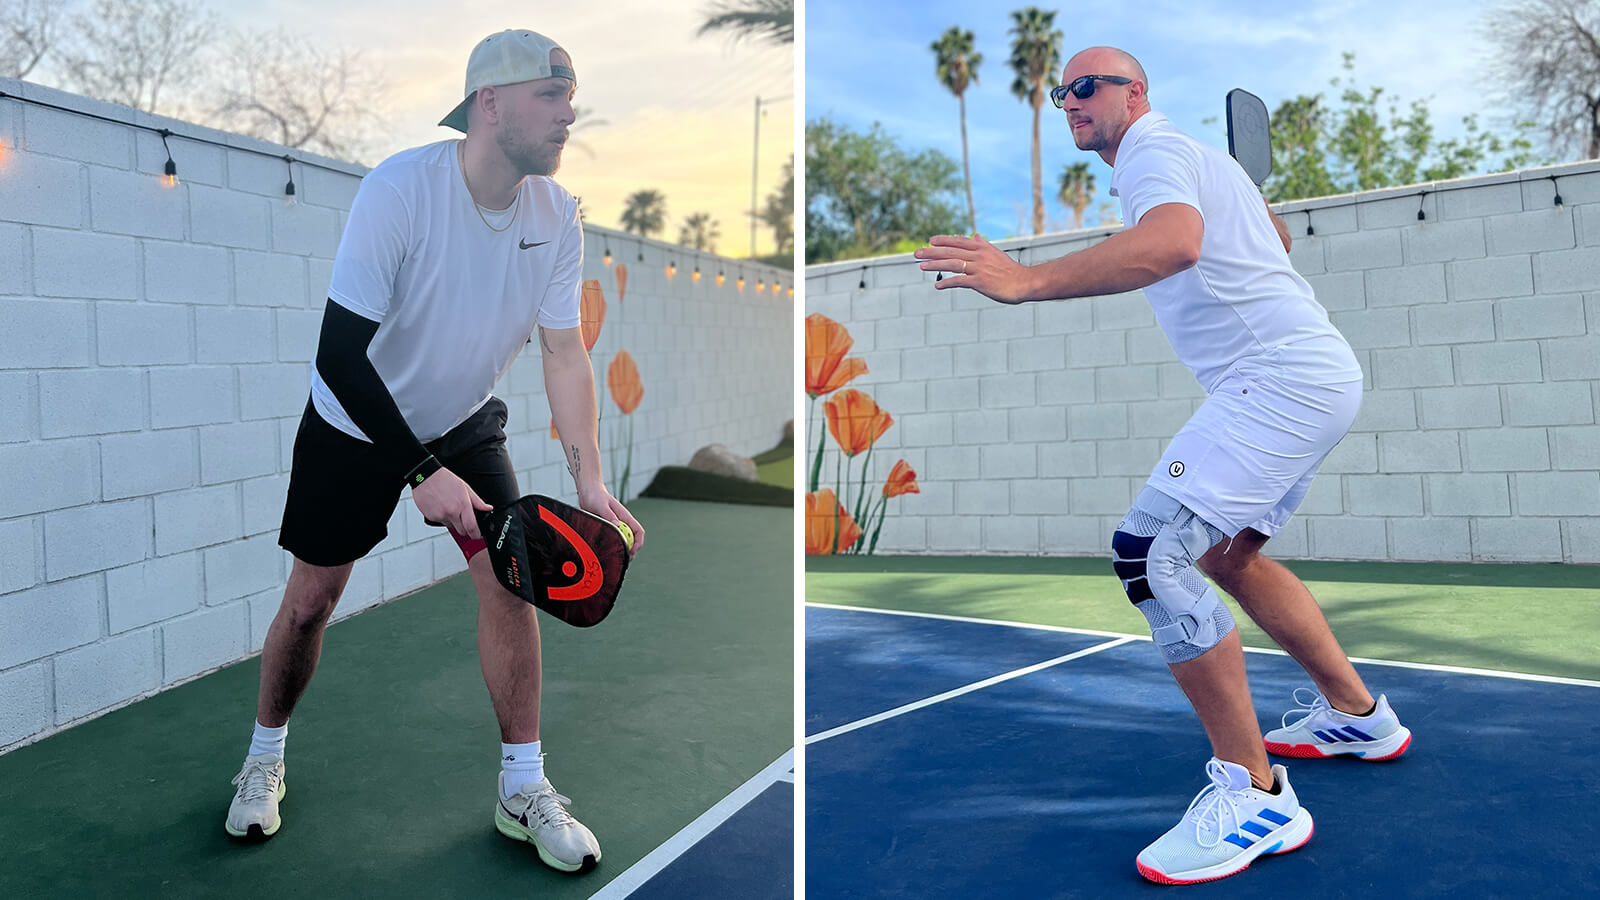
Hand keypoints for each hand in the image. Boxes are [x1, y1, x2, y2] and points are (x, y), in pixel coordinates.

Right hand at [411, 467, 492, 540]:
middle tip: (463, 518)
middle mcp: (451, 512)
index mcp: (462, 505)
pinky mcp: (431, 517)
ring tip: (449, 506)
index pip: (472, 527)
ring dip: (452, 521)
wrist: (425, 476)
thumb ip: (477, 501)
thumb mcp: (465, 488)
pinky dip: (442, 517)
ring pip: (451, 526)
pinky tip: (440, 506)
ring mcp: (440, 516)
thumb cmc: (444, 480)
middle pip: (462, 531)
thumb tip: (488, 508)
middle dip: (465, 528)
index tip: (477, 535)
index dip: (476, 534)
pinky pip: (440, 522)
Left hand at [576, 483, 643, 556]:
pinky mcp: (606, 527)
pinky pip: (612, 538)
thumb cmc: (595, 495)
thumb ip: (609, 515)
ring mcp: (614, 525)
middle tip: (624, 560)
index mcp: (625, 517)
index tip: (632, 551)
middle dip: (630, 550)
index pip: (638, 531)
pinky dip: (612, 546)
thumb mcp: (601, 505)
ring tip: (615, 559)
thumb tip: (617, 526)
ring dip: (622, 549)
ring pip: (622, 540)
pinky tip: (605, 552)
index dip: (638, 542)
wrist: (587, 490)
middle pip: (632, 539)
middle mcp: (621, 522)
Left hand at [913, 234, 1032, 303]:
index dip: (943, 240)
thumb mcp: (996, 254)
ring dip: (935, 265)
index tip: (930, 240)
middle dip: (932, 252)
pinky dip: (947, 283)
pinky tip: (937, 286)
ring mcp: (979, 268)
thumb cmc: (1011, 270)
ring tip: (921, 266)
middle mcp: (979, 256)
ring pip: (952, 264)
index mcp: (982, 248)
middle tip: (916, 253)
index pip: (959, 241)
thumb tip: (975, 236)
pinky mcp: (980, 282)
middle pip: (950, 251)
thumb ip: (983, 245)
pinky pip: (959, 281)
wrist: (1025, 282)